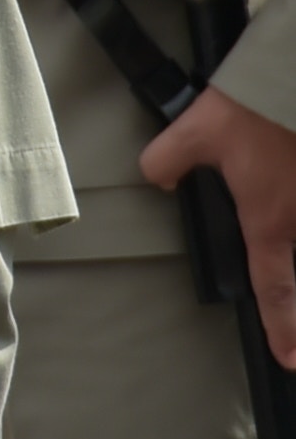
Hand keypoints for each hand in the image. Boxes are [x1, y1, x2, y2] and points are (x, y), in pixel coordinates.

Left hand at [146, 89, 295, 365]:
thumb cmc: (252, 107)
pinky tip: (288, 189)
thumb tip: (157, 180)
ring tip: (280, 233)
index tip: (289, 358)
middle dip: (292, 291)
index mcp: (269, 219)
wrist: (290, 80)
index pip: (274, 286)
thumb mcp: (193, 133)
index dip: (282, 327)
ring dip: (289, 230)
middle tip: (288, 311)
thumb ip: (166, 162)